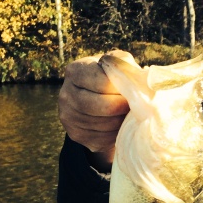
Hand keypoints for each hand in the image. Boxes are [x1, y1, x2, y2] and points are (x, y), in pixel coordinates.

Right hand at [58, 51, 132, 167]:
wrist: (95, 101)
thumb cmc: (110, 79)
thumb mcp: (116, 64)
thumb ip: (123, 65)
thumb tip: (135, 80)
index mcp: (74, 71)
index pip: (103, 82)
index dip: (123, 87)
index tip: (134, 90)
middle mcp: (66, 94)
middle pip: (104, 106)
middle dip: (124, 107)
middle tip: (136, 106)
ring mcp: (68, 116)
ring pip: (105, 124)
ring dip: (122, 121)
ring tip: (128, 114)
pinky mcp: (75, 134)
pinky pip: (103, 138)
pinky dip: (116, 133)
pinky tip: (120, 125)